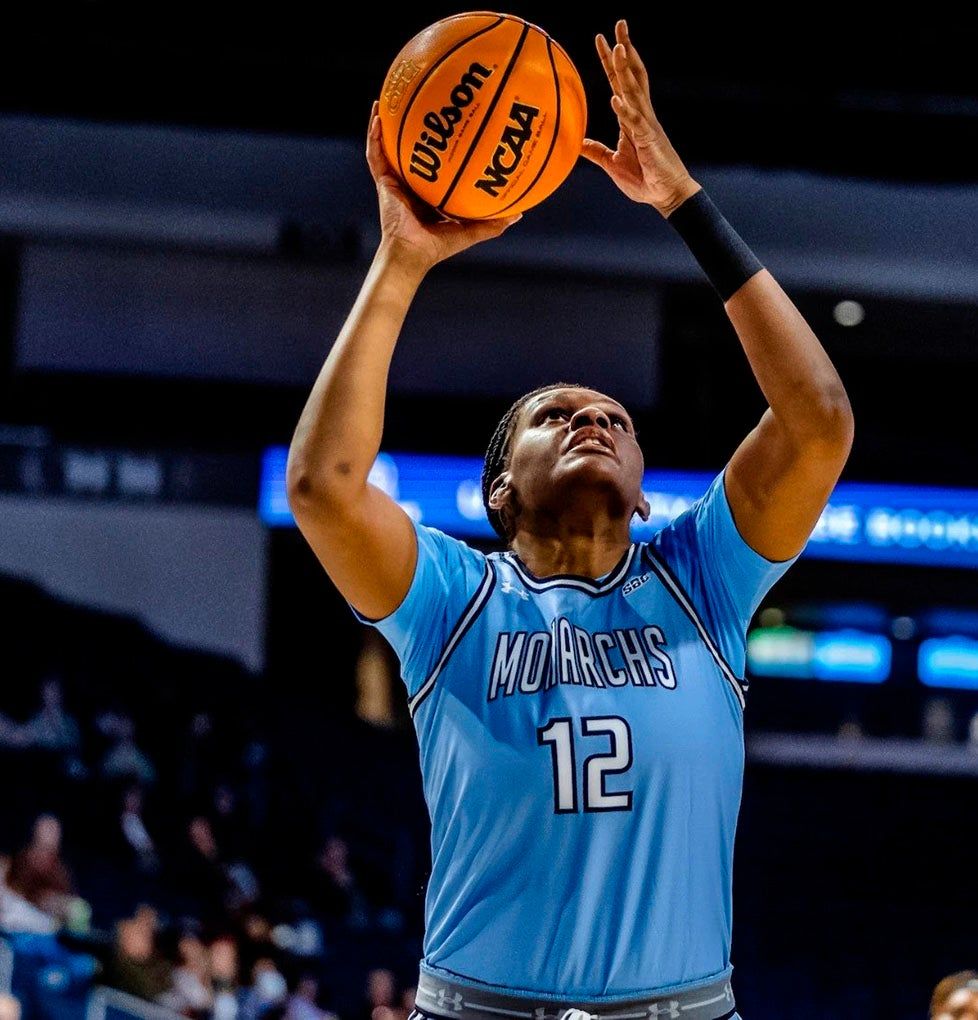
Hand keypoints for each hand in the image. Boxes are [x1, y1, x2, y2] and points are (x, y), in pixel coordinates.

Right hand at [365, 100, 521, 272]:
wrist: (412, 253)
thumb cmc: (438, 247)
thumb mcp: (470, 230)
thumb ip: (493, 223)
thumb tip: (520, 214)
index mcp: (429, 193)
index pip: (435, 165)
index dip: (442, 147)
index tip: (454, 125)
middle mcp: (411, 184)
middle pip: (412, 150)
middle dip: (415, 127)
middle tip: (423, 103)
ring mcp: (396, 182)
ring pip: (389, 147)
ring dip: (388, 124)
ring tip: (388, 99)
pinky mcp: (384, 182)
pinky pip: (376, 155)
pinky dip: (375, 136)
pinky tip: (378, 115)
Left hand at [581, 20, 700, 216]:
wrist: (666, 196)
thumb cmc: (644, 180)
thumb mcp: (613, 164)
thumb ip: (596, 151)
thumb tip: (578, 143)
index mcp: (631, 119)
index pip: (620, 83)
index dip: (610, 62)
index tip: (602, 39)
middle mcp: (641, 115)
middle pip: (632, 76)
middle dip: (624, 50)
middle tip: (619, 24)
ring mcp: (647, 126)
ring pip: (635, 92)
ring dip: (626, 71)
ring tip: (619, 48)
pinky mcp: (650, 141)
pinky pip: (635, 123)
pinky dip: (625, 111)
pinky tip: (615, 98)